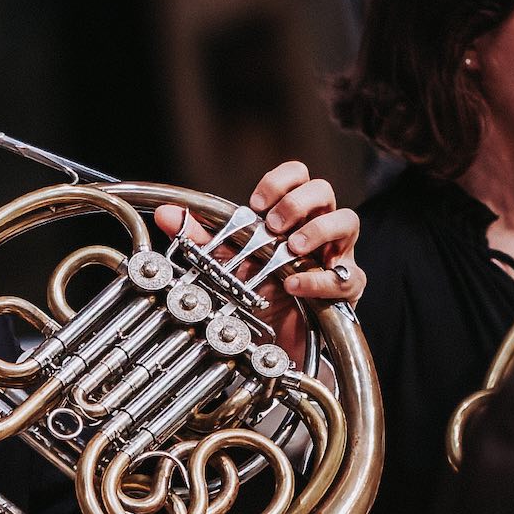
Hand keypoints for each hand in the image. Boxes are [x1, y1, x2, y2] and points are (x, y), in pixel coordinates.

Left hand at [155, 159, 362, 364]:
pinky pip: (346, 277)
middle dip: (298, 203)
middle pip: (323, 191)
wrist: (274, 338)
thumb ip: (199, 238)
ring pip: (347, 222)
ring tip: (291, 247)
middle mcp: (317, 229)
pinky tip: (295, 285)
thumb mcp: (225, 262)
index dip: (280, 181)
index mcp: (291, 215)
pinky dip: (319, 279)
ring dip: (318, 230)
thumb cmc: (258, 290)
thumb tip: (166, 214)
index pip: (298, 176)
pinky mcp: (345, 288)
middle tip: (274, 225)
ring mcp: (336, 256)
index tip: (257, 202)